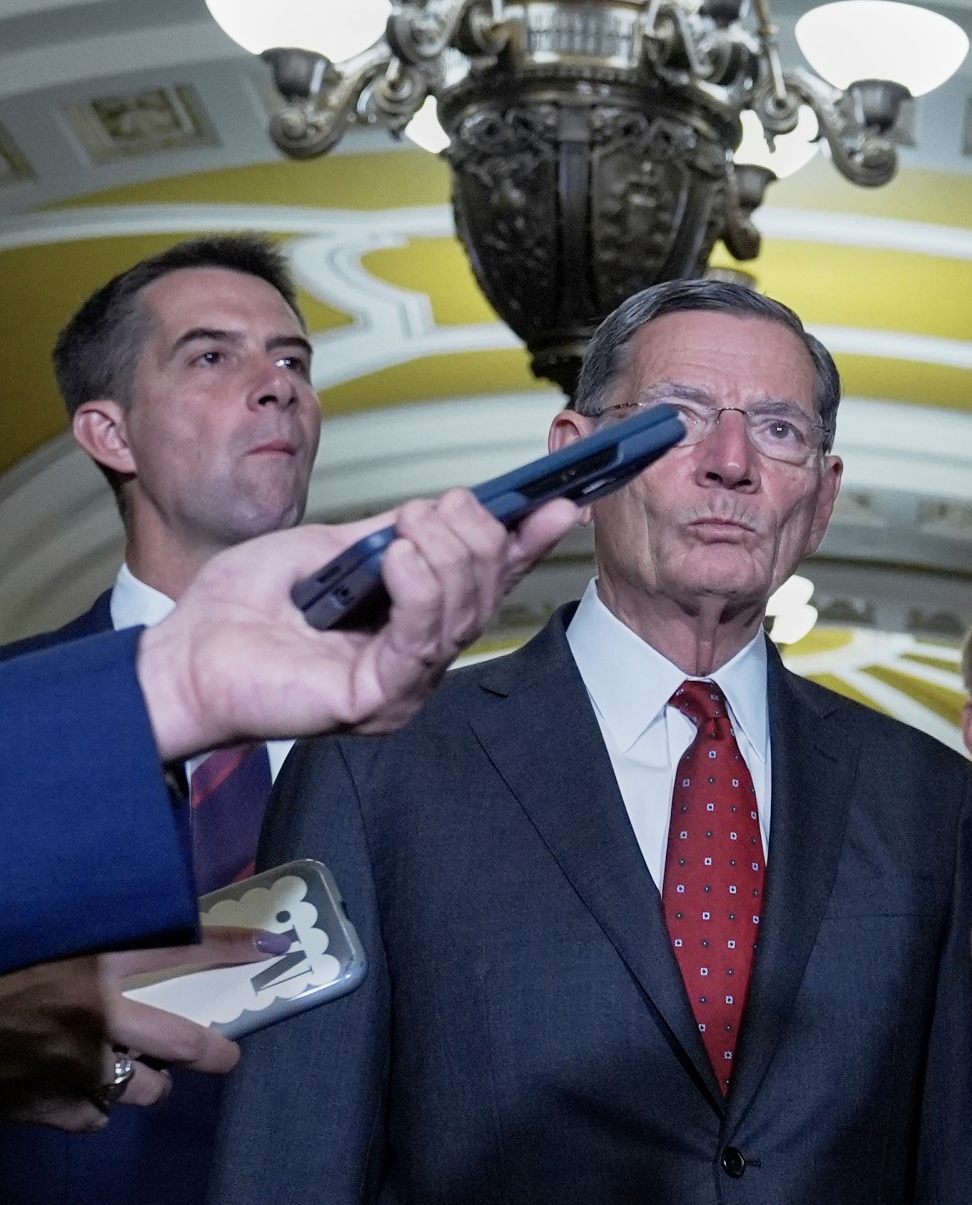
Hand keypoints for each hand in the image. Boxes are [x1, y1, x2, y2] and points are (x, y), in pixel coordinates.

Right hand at [0, 929, 280, 1131]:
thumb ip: (90, 954)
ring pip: (145, 1091)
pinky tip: (77, 1094)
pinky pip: (95, 1118)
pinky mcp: (46, 1108)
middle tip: (222, 1055)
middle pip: (188, 1044)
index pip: (181, 949)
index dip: (232, 947)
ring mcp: (74, 1070)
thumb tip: (127, 953)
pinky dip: (92, 1109)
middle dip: (216, 1053)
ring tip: (129, 1072)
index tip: (272, 945)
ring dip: (143, 1083)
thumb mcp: (43, 948)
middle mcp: (95, 1020)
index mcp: (91, 968)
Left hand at [133, 490, 579, 760]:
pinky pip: (421, 644)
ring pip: (462, 615)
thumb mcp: (324, 549)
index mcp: (411, 623)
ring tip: (412, 525)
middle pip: (484, 596)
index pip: (484, 582)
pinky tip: (399, 558)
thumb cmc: (238, 613)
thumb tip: (441, 506)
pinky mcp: (377, 701)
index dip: (523, 543)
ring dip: (446, 556)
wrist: (182, 656)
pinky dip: (418, 592)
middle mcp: (418, 660)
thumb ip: (384, 533)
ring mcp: (403, 685)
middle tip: (443, 506)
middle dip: (478, 539)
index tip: (557, 503)